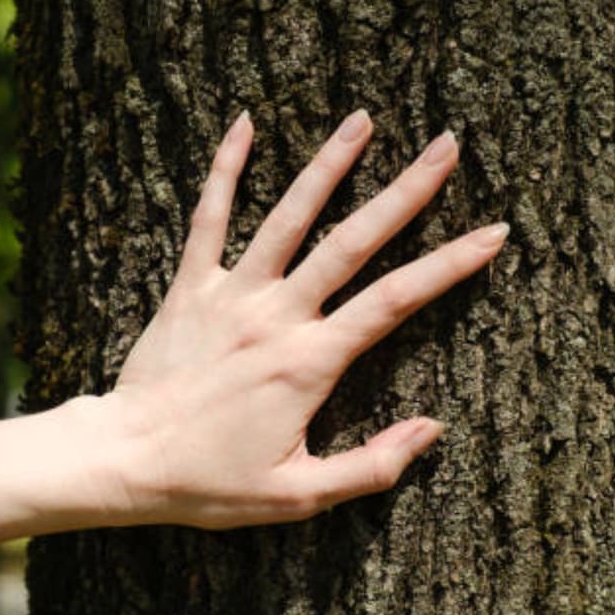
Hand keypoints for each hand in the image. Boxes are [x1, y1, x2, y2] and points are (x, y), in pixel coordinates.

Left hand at [95, 109, 507, 528]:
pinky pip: (208, 217)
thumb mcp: (298, 495)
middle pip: (353, 241)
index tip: (492, 232)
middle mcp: (277, 316)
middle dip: (406, 191)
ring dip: (328, 164)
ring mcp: (231, 294)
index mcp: (310, 363)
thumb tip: (431, 429)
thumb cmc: (209, 484)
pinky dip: (224, 168)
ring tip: (363, 119)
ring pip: (288, 216)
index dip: (452, 264)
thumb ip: (371, 466)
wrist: (122, 462)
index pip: (396, 301)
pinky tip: (244, 123)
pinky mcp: (190, 287)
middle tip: (446, 146)